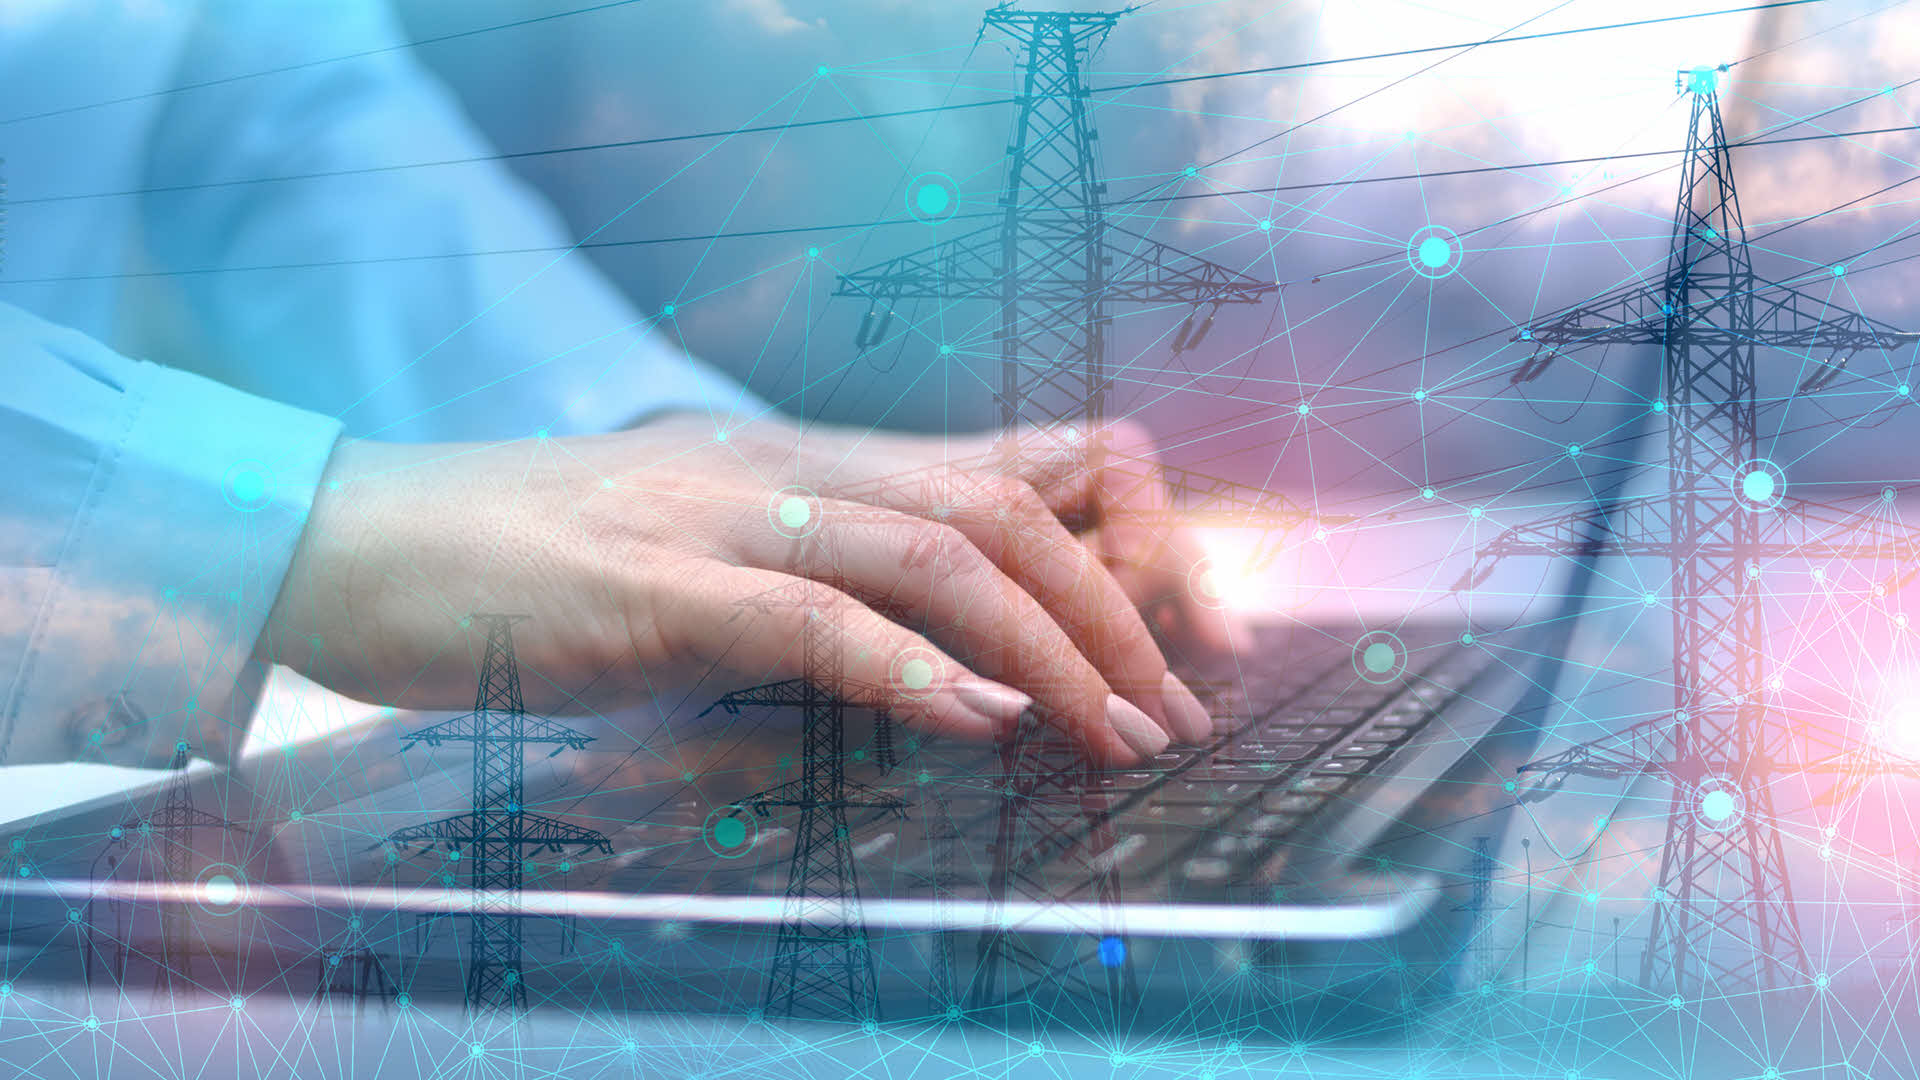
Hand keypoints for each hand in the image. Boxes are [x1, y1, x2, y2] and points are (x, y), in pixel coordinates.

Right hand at [262, 413, 1231, 765]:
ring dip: (1052, 645)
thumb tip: (952, 653)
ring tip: (1121, 729)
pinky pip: (814, 615)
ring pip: (938, 552)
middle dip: (1124, 604)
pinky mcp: (654, 586)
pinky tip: (983, 720)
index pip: (1016, 457)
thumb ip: (830, 582)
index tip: (1190, 625)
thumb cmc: (542, 564)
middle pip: (1007, 505)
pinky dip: (913, 668)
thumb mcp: (717, 556)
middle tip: (1188, 699)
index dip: (1128, 528)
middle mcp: (790, 469)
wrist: (364, 541)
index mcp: (815, 462)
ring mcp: (724, 520)